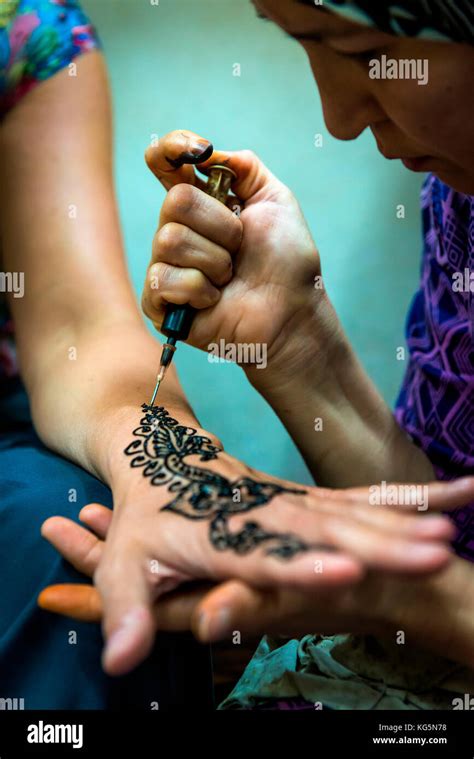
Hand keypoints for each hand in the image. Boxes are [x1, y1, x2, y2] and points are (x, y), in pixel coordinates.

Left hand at [39, 475, 473, 674]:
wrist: (159, 450)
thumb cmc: (143, 513)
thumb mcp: (123, 561)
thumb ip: (125, 610)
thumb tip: (119, 661)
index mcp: (225, 533)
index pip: (270, 554)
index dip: (305, 566)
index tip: (347, 573)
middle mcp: (267, 513)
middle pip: (330, 528)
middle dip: (383, 541)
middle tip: (436, 551)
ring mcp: (292, 500)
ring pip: (355, 508)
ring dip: (404, 517)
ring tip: (454, 522)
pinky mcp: (308, 496)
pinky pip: (364, 497)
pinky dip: (408, 497)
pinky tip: (458, 493)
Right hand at [142, 130, 336, 383]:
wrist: (291, 312)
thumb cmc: (287, 264)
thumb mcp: (276, 201)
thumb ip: (245, 167)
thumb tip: (209, 153)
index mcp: (202, 203)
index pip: (165, 162)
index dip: (172, 149)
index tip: (199, 151)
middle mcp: (178, 229)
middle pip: (175, 201)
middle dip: (221, 225)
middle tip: (240, 248)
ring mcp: (166, 264)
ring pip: (170, 240)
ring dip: (214, 260)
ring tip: (230, 277)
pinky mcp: (159, 301)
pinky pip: (164, 278)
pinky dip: (200, 289)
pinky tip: (215, 299)